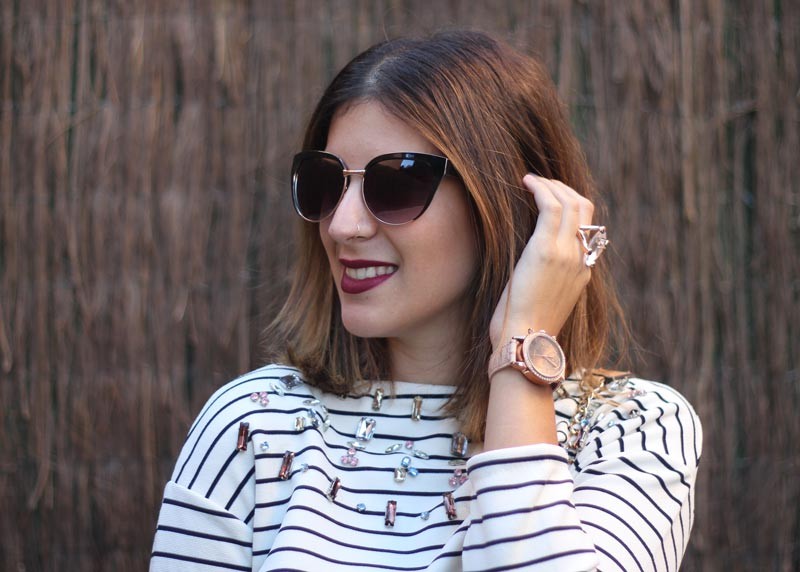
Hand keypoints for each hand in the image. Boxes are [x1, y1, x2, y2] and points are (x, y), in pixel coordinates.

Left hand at [488, 174, 594, 348]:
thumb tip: (530, 266)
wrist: (525, 341)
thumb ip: (546, 277)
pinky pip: (551, 206)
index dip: (570, 205)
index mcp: (583, 271)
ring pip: (570, 202)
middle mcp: (580, 259)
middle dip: (562, 188)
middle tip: (540, 183)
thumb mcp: (543, 299)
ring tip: (530, 179)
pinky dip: (540, 188)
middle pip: (584, 208)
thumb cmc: (524, 327)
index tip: (549, 197)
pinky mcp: (546, 249)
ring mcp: (567, 253)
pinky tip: (526, 181)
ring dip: (550, 185)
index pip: (586, 227)